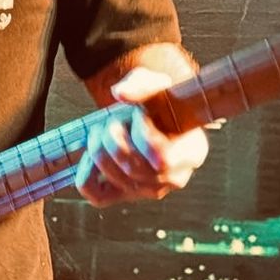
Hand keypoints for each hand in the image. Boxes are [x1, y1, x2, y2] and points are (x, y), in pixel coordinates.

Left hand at [76, 67, 209, 206]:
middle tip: (111, 119)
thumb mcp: (157, 84)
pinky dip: (86, 174)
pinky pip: (98, 197)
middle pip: (133, 168)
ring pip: (114, 178)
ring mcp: (150, 190)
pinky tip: (90, 156)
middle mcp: (175, 178)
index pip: (163, 159)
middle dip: (113, 137)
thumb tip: (120, 93)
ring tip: (103, 131)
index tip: (140, 114)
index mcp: (192, 152)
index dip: (143, 134)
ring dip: (98, 148)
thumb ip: (143, 83)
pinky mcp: (126, 196)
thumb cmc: (159, 103)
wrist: (151, 115)